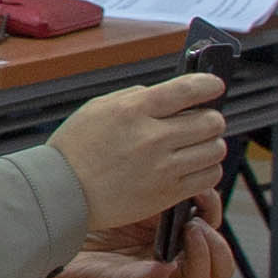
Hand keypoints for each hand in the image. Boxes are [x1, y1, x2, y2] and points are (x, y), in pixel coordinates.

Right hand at [34, 211, 241, 277]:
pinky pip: (190, 202)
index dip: (204, 257)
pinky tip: (181, 180)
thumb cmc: (75, 272)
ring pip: (209, 227)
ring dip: (209, 211)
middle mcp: (171, 259)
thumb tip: (166, 272)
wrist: (52, 242)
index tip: (189, 232)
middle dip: (215, 240)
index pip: (202, 275)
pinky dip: (194, 191)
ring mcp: (167, 234)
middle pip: (218, 260)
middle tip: (196, 221)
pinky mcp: (157, 209)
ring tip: (195, 195)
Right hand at [53, 70, 228, 227]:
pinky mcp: (167, 193)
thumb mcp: (97, 108)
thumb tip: (165, 94)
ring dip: (211, 145)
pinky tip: (193, 167)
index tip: (214, 86)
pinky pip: (209, 177)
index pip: (188, 90)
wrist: (62, 192)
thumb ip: (134, 97)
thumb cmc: (75, 150)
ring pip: (215, 150)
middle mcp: (152, 137)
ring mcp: (162, 167)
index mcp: (133, 110)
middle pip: (211, 121)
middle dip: (210, 119)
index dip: (209, 85)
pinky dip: (208, 169)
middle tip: (201, 123)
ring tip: (196, 147)